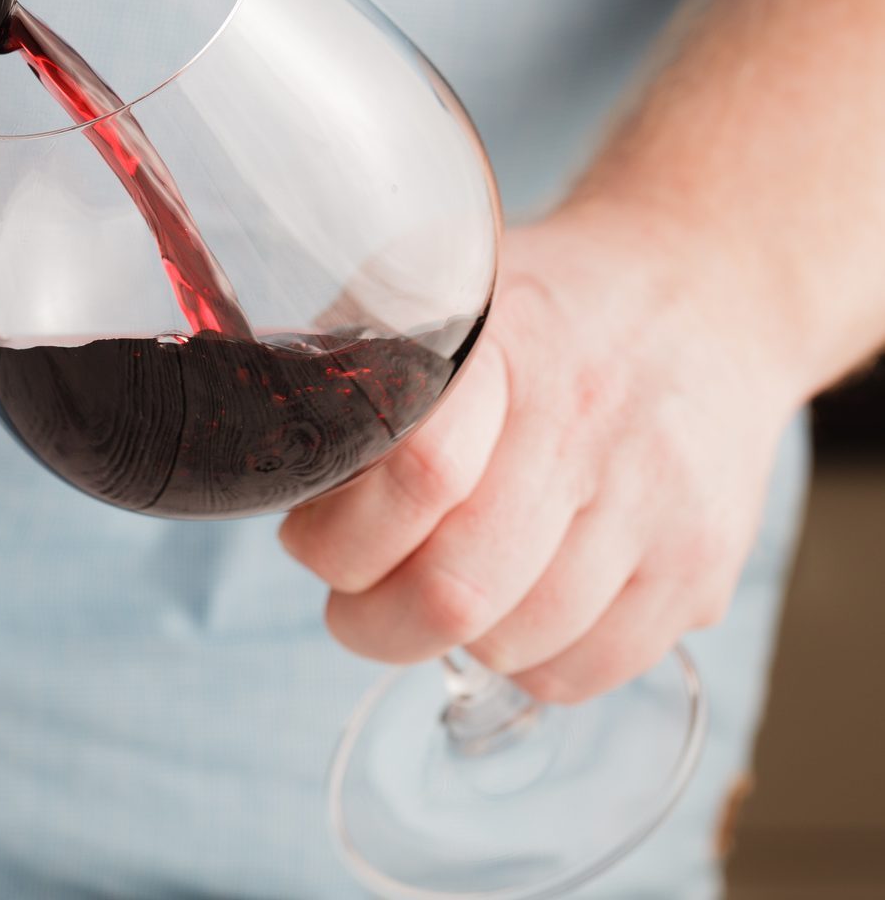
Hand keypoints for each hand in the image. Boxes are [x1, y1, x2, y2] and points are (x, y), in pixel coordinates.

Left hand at [278, 209, 797, 702]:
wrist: (701, 292)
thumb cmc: (541, 311)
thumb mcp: (441, 292)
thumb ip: (354, 363)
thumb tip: (262, 459)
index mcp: (499, 342)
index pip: (417, 473)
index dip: (341, 535)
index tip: (311, 537)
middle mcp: (586, 420)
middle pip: (456, 587)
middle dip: (373, 619)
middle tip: (357, 603)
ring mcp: (655, 499)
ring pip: (514, 642)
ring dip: (451, 640)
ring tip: (446, 586)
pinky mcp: (702, 564)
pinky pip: (585, 671)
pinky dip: (526, 663)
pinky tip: (516, 607)